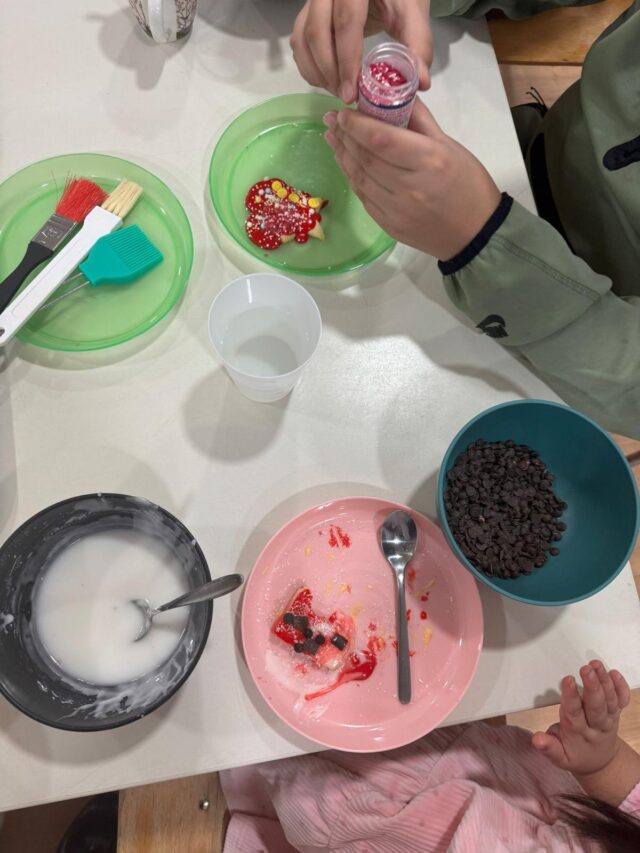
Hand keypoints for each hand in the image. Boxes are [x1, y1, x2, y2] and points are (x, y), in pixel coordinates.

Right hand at [291, 0, 431, 102]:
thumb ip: (418, 45)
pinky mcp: (306, 13)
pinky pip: (298, 43)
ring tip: (337, 91)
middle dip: (329, 71)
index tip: (351, 93)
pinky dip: (310, 67)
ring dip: (317, 72)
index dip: (346, 61)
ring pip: (302, 38)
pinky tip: (328, 82)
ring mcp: (313, 0)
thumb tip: (420, 83)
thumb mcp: (411, 14)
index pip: (345, 22)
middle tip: (345, 97)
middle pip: (316, 31)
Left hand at [324, 100, 501, 260]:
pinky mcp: (389, 226)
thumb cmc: (468, 185)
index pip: (381, 139)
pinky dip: (352, 177)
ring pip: (359, 178)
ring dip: (343, 156)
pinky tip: (346, 163)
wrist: (476, 234)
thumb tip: (395, 95)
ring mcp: (396, 210)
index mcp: (428, 160)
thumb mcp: (450, 146)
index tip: (343, 112)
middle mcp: (408, 186)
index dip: (357, 124)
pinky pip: (364, 197)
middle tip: (331, 120)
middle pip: (365, 158)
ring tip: (333, 138)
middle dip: (345, 136)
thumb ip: (420, 121)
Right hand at [532, 661, 630, 776]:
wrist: (601, 763)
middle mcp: (596, 725)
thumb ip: (548, 747)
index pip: (574, 713)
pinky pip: (622, 700)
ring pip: (609, 700)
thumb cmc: (576, 755)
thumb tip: (536, 739)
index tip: (567, 680)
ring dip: (604, 681)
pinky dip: (621, 687)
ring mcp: (609, 718)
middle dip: (592, 686)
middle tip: (585, 669)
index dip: (571, 696)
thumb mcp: (559, 757)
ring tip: (596, 665)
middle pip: (596, 705)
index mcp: (578, 733)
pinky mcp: (616, 713)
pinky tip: (615, 673)